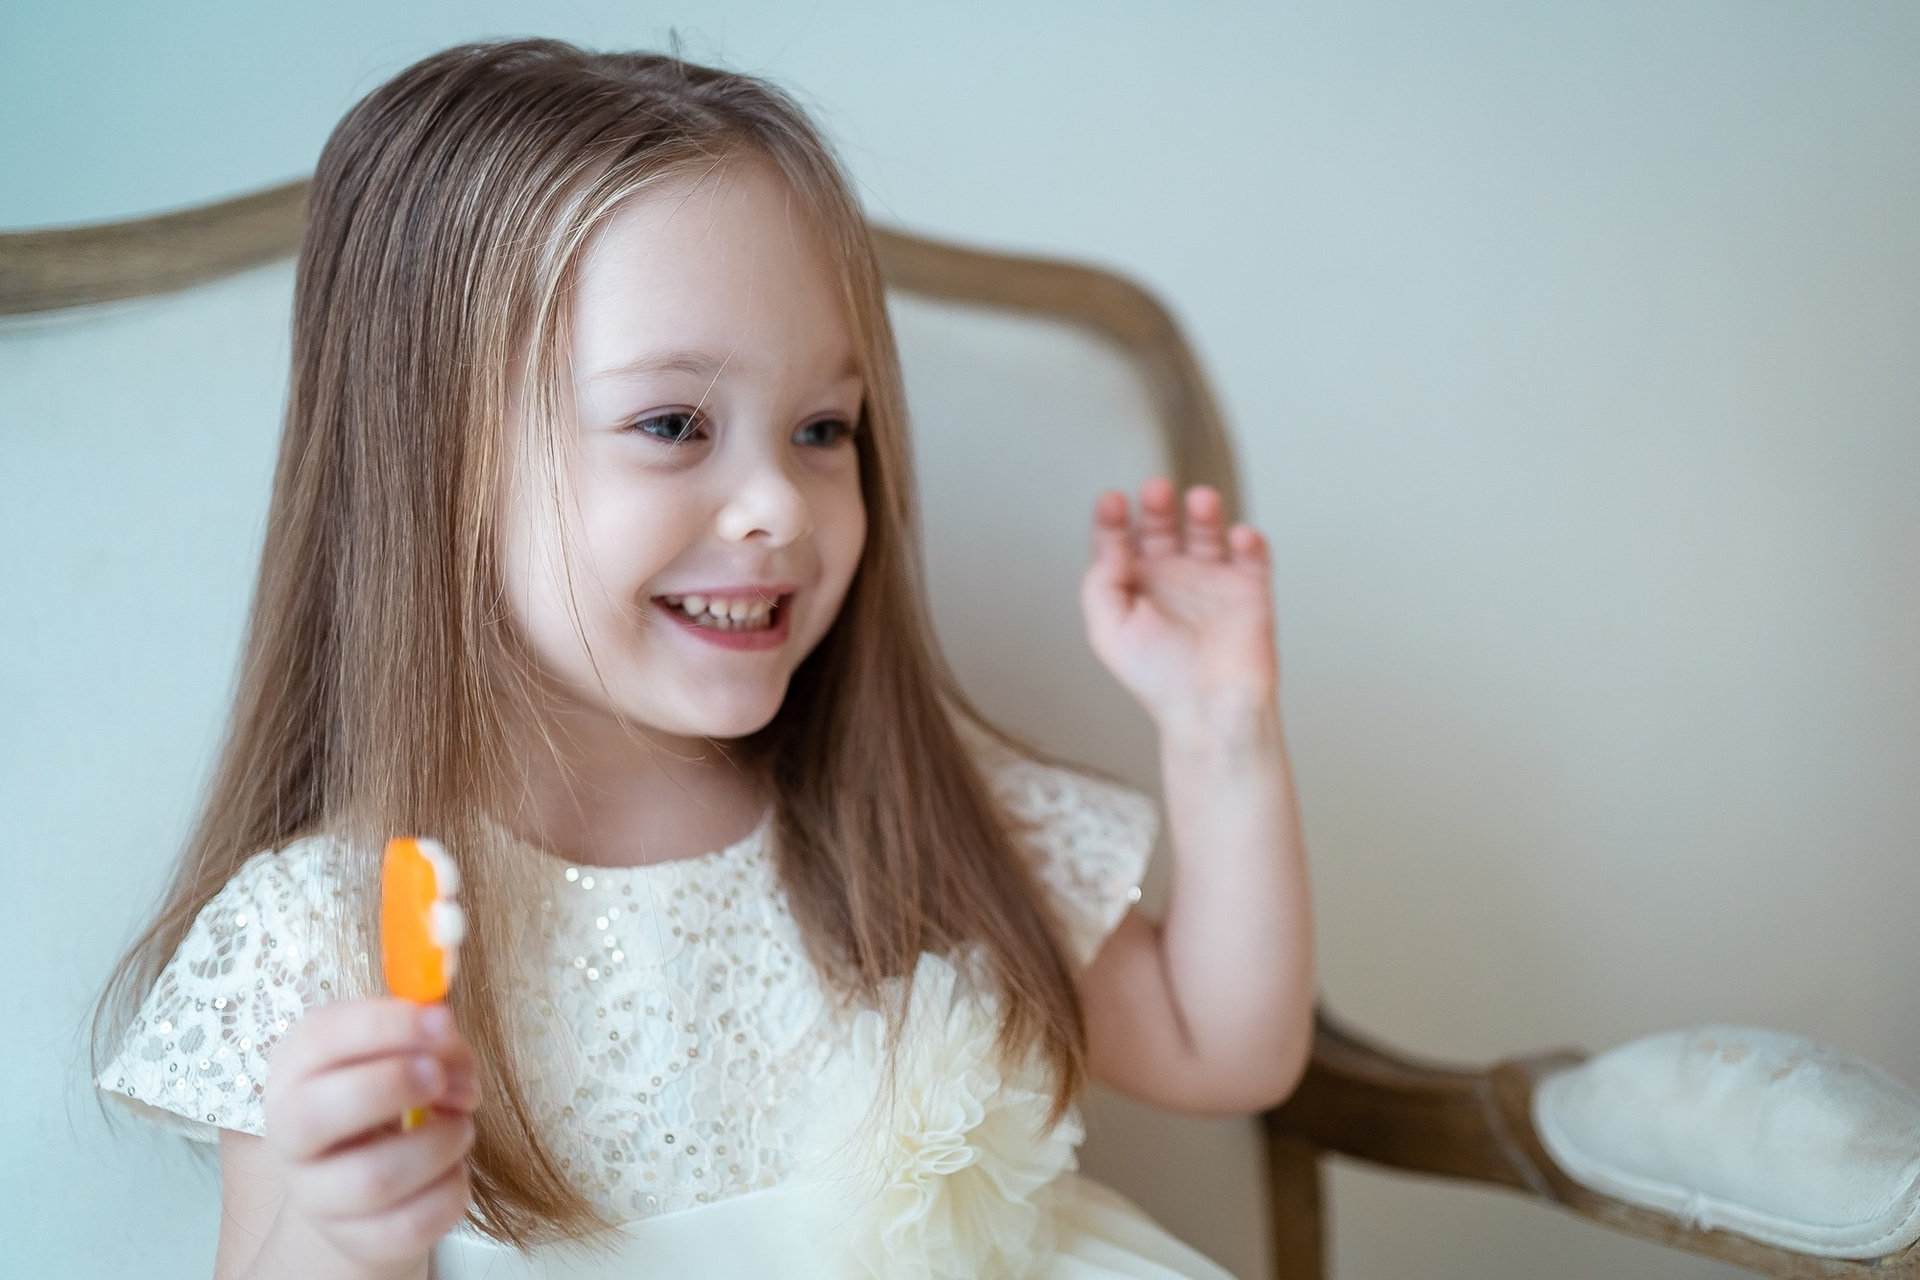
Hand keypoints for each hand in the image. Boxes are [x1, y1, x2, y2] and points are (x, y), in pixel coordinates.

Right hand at [260, 999, 480, 1272]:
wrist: (363, 1183)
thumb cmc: (385, 1096)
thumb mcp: (395, 1051)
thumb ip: (424, 1034)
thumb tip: (442, 1027)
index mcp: (295, 1069)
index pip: (318, 1040)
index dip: (385, 1026)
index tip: (441, 1020)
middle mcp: (290, 1135)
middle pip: (317, 1115)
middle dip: (395, 1084)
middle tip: (440, 1078)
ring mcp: (316, 1195)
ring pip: (375, 1177)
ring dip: (440, 1141)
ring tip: (460, 1123)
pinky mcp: (356, 1238)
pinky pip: (412, 1221)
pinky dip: (452, 1187)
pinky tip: (454, 1166)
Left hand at [1081, 478, 1278, 741]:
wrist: (1209, 711)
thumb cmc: (1158, 680)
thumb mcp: (1108, 633)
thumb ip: (1101, 585)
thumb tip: (1111, 545)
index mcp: (1133, 587)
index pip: (1119, 541)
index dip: (1113, 519)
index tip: (1112, 502)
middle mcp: (1171, 578)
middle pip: (1162, 526)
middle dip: (1157, 506)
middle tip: (1155, 490)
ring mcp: (1211, 580)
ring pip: (1207, 531)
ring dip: (1204, 511)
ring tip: (1200, 500)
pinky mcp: (1249, 590)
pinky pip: (1252, 555)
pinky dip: (1249, 541)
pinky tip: (1238, 536)